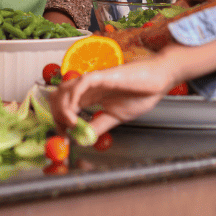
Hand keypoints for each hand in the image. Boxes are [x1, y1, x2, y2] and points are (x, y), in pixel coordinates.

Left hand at [49, 54, 178, 136]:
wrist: (160, 79)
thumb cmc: (142, 93)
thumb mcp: (116, 117)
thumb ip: (98, 125)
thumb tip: (82, 139)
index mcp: (90, 96)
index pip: (64, 106)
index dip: (60, 122)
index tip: (64, 137)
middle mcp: (88, 87)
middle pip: (58, 97)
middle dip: (56, 116)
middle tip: (64, 132)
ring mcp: (93, 80)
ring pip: (65, 89)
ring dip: (62, 108)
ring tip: (71, 123)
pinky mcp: (102, 76)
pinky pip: (80, 84)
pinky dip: (72, 98)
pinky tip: (75, 113)